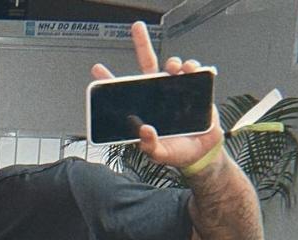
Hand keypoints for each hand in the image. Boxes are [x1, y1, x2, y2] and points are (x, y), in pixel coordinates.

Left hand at [91, 21, 224, 168]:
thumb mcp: (158, 153)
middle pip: (147, 64)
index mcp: (144, 107)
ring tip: (175, 67)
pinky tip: (195, 70)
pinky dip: (195, 68)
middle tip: (136, 28)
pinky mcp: (196, 91)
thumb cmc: (175, 152)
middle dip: (141, 44)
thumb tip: (143, 129)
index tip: (97, 69)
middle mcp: (158, 95)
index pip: (123, 90)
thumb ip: (149, 144)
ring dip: (174, 61)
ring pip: (172, 67)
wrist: (200, 154)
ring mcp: (176, 90)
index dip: (110, 80)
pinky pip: (195, 74)